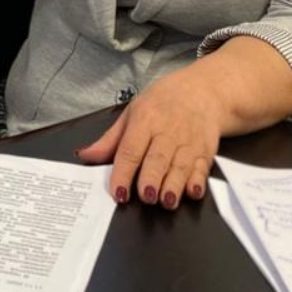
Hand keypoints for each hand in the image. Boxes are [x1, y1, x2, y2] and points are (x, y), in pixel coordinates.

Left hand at [76, 70, 222, 209]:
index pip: (131, 148)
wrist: (202, 91)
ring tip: (166, 200)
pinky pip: (202, 168)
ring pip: (181, 166)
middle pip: (158, 158)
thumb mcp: (132, 112)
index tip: (118, 192)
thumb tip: (85, 155)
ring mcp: (189, 141)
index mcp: (145, 120)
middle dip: (152, 178)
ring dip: (174, 185)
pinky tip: (192, 192)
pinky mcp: (206, 151)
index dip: (124, 172)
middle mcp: (168, 131)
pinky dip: (198, 181)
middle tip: (145, 196)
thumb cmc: (162, 102)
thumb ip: (110, 139)